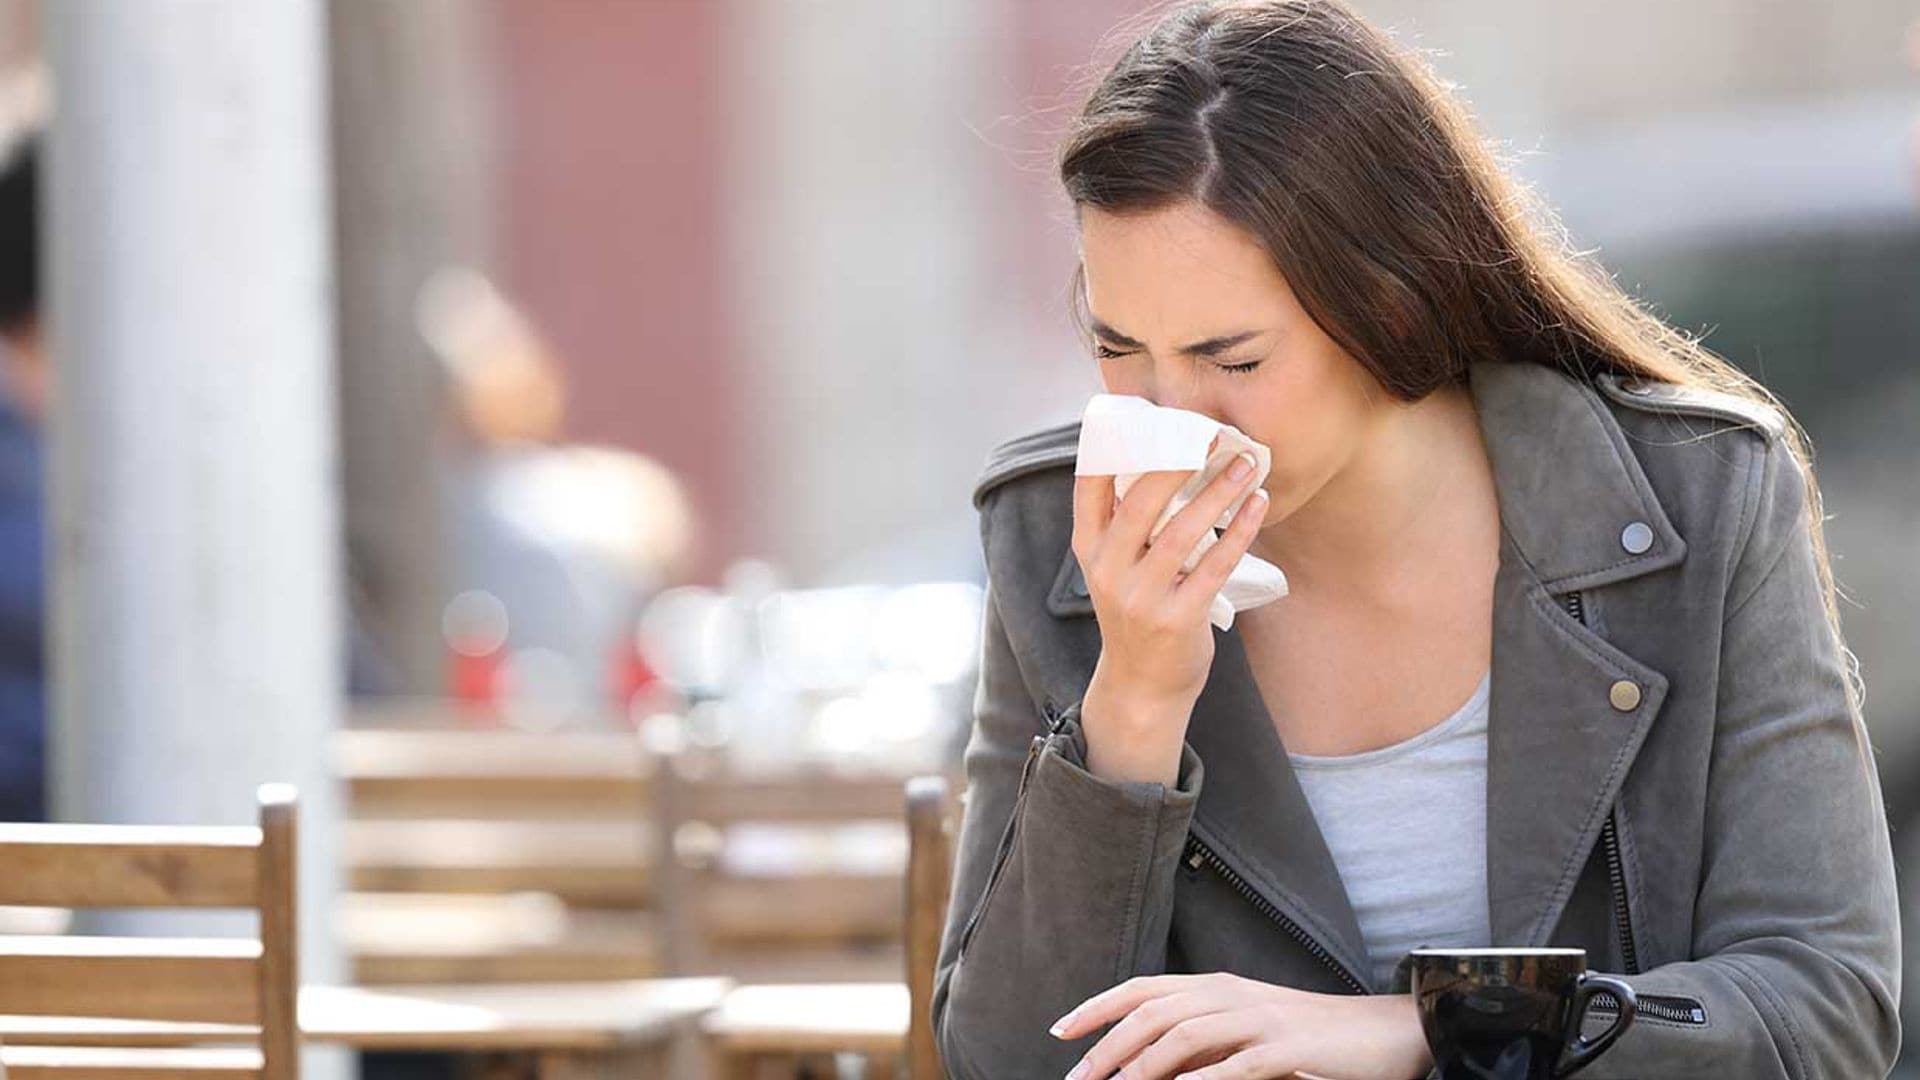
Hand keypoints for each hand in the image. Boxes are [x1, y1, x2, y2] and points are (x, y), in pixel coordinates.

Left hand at [1050, 972, 1431, 1079]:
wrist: (1386, 1031)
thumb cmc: (1311, 1038)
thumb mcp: (1248, 1031)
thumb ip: (1203, 1041)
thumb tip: (1150, 1065)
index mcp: (1217, 986)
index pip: (1143, 989)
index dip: (1098, 1006)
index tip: (1060, 1031)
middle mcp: (1231, 994)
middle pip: (1153, 1012)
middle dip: (1108, 1046)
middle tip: (1077, 1079)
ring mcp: (1259, 1018)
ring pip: (1184, 1034)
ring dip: (1142, 1066)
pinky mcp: (1286, 1046)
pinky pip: (1236, 1063)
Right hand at [1072, 456, 1266, 783]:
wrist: (1144, 686)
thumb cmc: (1138, 612)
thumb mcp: (1116, 568)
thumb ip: (1128, 524)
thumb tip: (1168, 459)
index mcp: (1089, 549)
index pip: (1090, 484)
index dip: (1115, 445)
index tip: (1150, 415)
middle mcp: (1108, 569)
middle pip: (1142, 499)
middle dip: (1181, 460)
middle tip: (1213, 433)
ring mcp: (1140, 596)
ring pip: (1184, 530)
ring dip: (1220, 492)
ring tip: (1247, 464)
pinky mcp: (1177, 617)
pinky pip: (1215, 564)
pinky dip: (1240, 530)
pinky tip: (1257, 505)